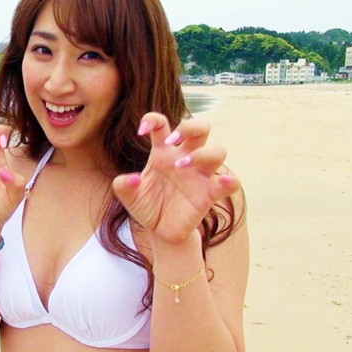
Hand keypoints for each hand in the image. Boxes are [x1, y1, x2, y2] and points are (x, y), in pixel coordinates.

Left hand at [112, 112, 239, 245]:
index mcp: (162, 153)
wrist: (159, 231)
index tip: (142, 130)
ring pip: (218, 151)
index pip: (162, 125)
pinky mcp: (210, 194)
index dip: (153, 119)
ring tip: (181, 166)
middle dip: (189, 127)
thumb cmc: (146, 206)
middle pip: (200, 128)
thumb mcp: (128, 197)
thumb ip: (122, 186)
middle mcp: (184, 158)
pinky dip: (230, 180)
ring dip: (202, 154)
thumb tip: (131, 179)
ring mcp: (200, 175)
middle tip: (173, 140)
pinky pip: (229, 183)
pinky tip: (222, 181)